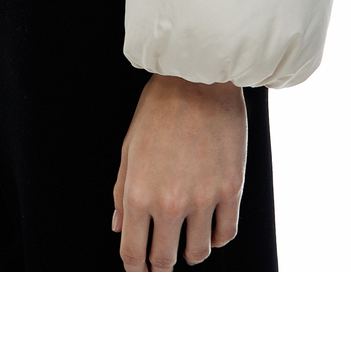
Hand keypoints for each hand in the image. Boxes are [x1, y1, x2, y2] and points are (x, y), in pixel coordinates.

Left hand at [112, 74, 246, 269]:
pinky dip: (217, 237)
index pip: (133, 252)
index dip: (135, 269)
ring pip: (198, 253)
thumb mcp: (129, 148)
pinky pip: (226, 234)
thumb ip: (120, 193)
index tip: (139, 272)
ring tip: (187, 242)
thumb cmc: (160, 108)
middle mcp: (169, 202)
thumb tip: (119, 228)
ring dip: (191, 253)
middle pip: (165, 260)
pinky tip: (210, 227)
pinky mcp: (230, 190)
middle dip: (160, 265)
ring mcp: (203, 198)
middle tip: (162, 259)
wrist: (197, 78)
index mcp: (138, 192)